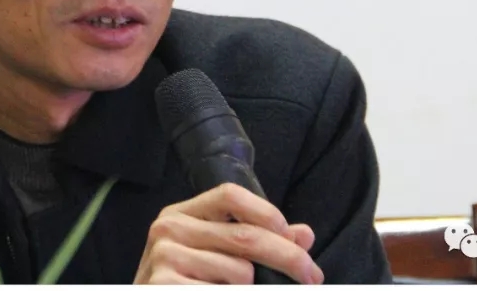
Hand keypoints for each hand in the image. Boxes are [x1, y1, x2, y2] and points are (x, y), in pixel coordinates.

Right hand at [134, 183, 323, 284]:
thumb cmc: (186, 285)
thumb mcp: (215, 257)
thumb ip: (256, 242)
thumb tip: (304, 235)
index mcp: (181, 214)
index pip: (229, 194)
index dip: (267, 212)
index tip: (294, 238)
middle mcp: (169, 228)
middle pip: (245, 235)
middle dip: (289, 258)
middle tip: (312, 277)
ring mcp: (164, 257)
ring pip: (241, 272)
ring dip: (254, 289)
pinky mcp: (164, 285)